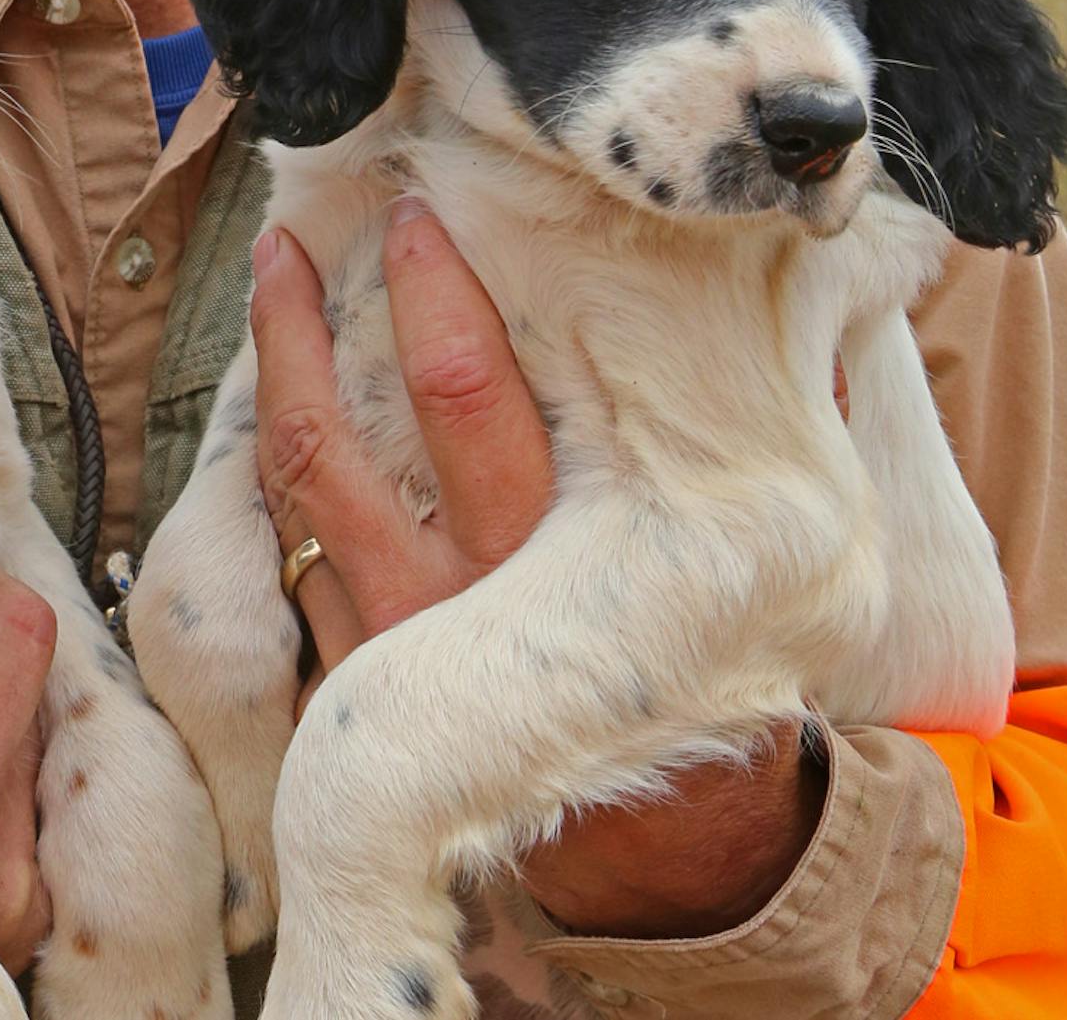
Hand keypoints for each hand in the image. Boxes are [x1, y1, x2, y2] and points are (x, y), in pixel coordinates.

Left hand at [250, 204, 827, 939]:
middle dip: (308, 320)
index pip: (460, 385)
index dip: (425, 287)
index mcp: (554, 547)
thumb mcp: (733, 558)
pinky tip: (280, 384)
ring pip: (298, 483)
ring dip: (273, 371)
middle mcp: (454, 593)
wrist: (662, 854)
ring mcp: (389, 640)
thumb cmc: (699, 667)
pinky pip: (292, 549)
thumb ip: (747, 439)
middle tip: (298, 231)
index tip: (413, 212)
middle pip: (340, 434)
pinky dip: (280, 458)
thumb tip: (796, 318)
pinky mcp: (353, 674)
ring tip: (270, 277)